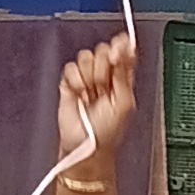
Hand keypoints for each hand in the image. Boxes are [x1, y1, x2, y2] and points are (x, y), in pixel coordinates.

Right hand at [56, 32, 135, 178]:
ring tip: (91, 94)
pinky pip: (70, 68)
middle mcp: (104, 76)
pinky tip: (79, 94)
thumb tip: (125, 49)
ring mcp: (86, 79)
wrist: (85, 148)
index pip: (124, 52)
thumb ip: (124, 74)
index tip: (119, 49)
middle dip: (103, 65)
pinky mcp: (69, 84)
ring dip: (88, 75)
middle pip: (103, 50)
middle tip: (103, 85)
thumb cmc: (107, 133)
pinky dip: (75, 80)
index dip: (121, 46)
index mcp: (122, 79)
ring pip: (86, 56)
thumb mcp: (124, 103)